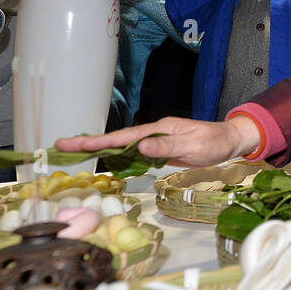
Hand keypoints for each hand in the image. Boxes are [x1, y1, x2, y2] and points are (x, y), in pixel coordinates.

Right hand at [56, 114, 260, 166]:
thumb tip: (140, 147)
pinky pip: (134, 152)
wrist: (230, 140)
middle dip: (89, 142)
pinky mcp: (160, 149)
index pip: (124, 137)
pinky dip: (117, 155)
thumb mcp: (193, 146)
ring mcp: (156, 140)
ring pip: (123, 145)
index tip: (75, 143)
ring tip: (73, 152)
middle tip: (60, 146)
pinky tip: (105, 160)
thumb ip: (167, 147)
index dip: (99, 141)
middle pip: (117, 139)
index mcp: (159, 129)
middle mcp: (153, 132)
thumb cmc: (214, 143)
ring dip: (100, 148)